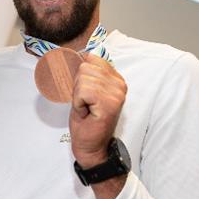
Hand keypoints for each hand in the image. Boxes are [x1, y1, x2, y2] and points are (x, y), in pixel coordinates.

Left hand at [69, 53, 126, 167]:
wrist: (90, 145)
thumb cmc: (87, 121)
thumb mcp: (85, 91)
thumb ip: (88, 73)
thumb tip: (83, 53)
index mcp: (116, 79)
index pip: (91, 59)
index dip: (81, 78)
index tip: (86, 95)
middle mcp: (120, 84)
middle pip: (85, 68)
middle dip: (78, 87)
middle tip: (86, 104)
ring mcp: (117, 93)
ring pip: (83, 79)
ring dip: (78, 96)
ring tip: (87, 109)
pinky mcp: (110, 103)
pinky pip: (83, 91)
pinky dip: (78, 103)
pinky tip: (87, 113)